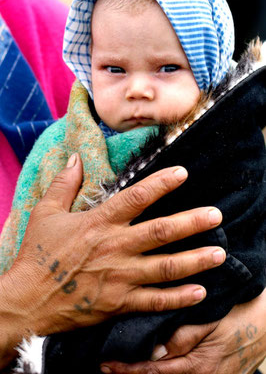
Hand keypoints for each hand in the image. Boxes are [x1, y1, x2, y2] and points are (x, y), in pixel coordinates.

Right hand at [0, 153, 224, 367]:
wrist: (28, 300)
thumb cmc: (37, 255)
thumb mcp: (45, 212)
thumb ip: (64, 184)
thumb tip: (75, 158)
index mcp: (99, 223)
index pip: (136, 197)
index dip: (161, 183)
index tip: (182, 173)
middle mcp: (114, 248)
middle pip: (161, 232)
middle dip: (191, 223)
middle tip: (216, 216)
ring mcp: (119, 277)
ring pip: (165, 267)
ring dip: (194, 260)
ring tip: (219, 254)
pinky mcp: (119, 303)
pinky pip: (154, 301)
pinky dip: (178, 298)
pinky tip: (199, 292)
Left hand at [102, 288, 265, 373]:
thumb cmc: (241, 315)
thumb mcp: (212, 321)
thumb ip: (183, 337)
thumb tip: (155, 353)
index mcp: (197, 365)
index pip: (153, 371)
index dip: (128, 370)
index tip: (106, 365)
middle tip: (106, 367)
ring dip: (145, 373)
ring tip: (122, 365)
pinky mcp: (213, 372)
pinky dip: (162, 370)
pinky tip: (152, 362)